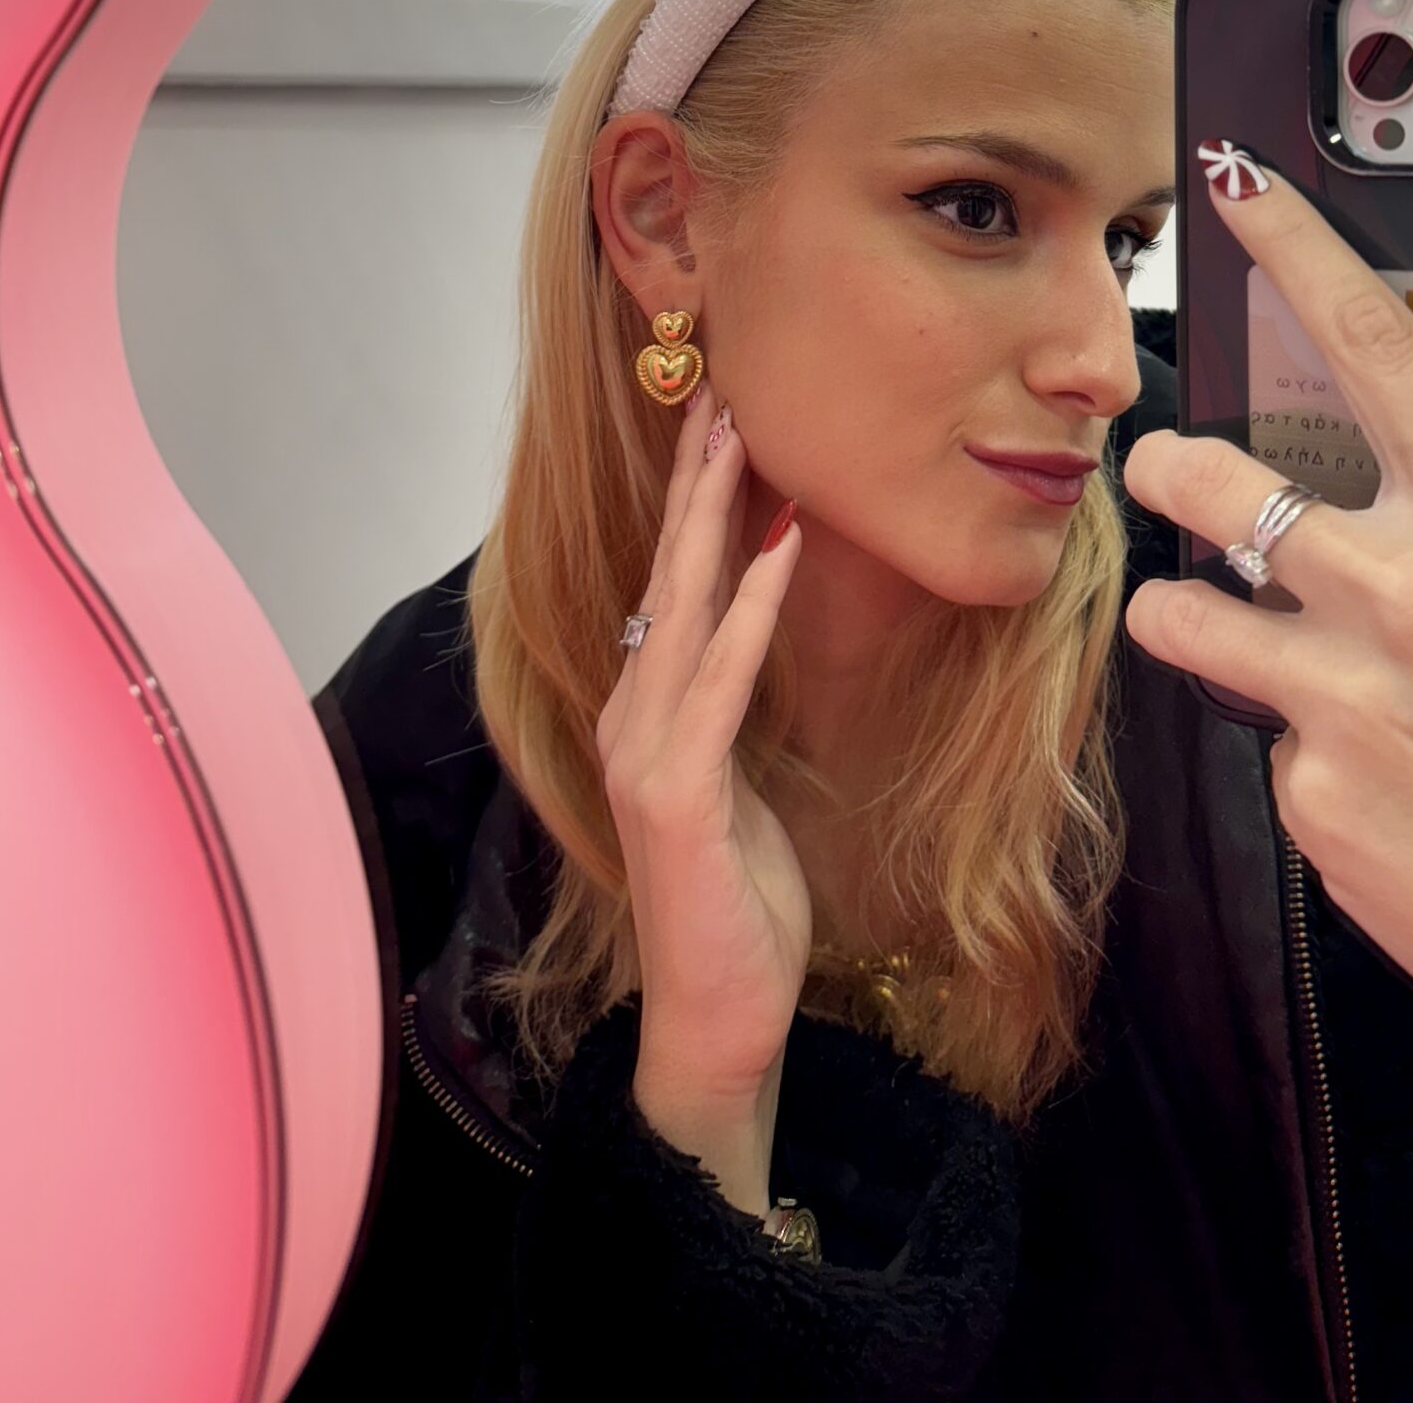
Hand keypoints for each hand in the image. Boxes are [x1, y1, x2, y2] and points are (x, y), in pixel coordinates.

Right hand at [595, 381, 807, 1211]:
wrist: (716, 1021)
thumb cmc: (738, 907)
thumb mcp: (740, 789)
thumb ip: (728, 715)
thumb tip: (747, 644)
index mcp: (649, 714)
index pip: (669, 584)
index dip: (692, 502)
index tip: (717, 424)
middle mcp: (633, 718)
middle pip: (665, 572)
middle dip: (695, 480)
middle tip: (720, 391)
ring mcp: (646, 753)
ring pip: (682, 606)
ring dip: (714, 516)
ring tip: (740, 438)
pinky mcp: (676, 794)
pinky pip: (720, 679)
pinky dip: (749, 608)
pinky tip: (778, 548)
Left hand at [1123, 158, 1412, 1293]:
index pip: (1382, 353)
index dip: (1299, 256)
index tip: (1238, 192)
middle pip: (1222, 483)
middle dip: (1169, 469)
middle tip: (1162, 473)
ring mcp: (1354, 702)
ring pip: (1190, 616)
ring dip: (1190, 619)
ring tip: (1223, 638)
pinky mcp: (1319, 801)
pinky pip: (1268, 753)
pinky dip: (1302, 765)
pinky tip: (1382, 804)